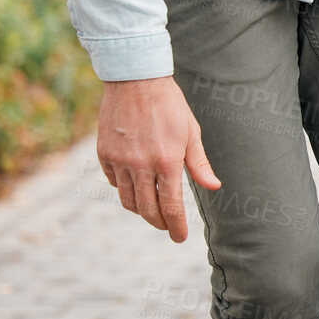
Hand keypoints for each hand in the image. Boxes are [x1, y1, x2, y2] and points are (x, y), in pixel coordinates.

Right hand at [96, 75, 220, 242]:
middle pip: (146, 210)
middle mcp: (140, 165)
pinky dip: (124, 188)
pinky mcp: (104, 154)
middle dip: (158, 223)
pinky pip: (113, 182)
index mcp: (166, 161)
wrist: (135, 80)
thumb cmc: (170, 106)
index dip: (176, 226)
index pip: (170, 206)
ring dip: (140, 208)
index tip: (180, 238)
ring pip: (127, 200)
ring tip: (152, 208)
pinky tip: (134, 183)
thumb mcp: (190, 132)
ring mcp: (119, 161)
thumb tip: (214, 187)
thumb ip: (199, 164)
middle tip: (168, 226)